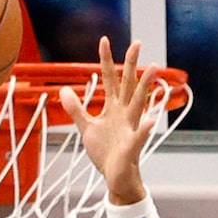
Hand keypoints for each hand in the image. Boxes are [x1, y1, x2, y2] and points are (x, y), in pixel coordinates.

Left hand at [55, 38, 161, 205]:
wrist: (116, 178)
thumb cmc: (105, 152)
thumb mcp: (86, 128)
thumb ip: (76, 109)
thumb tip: (63, 91)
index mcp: (113, 107)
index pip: (110, 79)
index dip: (106, 60)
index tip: (104, 40)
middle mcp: (124, 113)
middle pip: (128, 84)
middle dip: (132, 64)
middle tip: (137, 42)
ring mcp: (130, 127)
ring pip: (139, 103)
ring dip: (146, 86)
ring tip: (153, 68)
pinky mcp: (132, 146)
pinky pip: (139, 136)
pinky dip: (145, 130)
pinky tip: (151, 122)